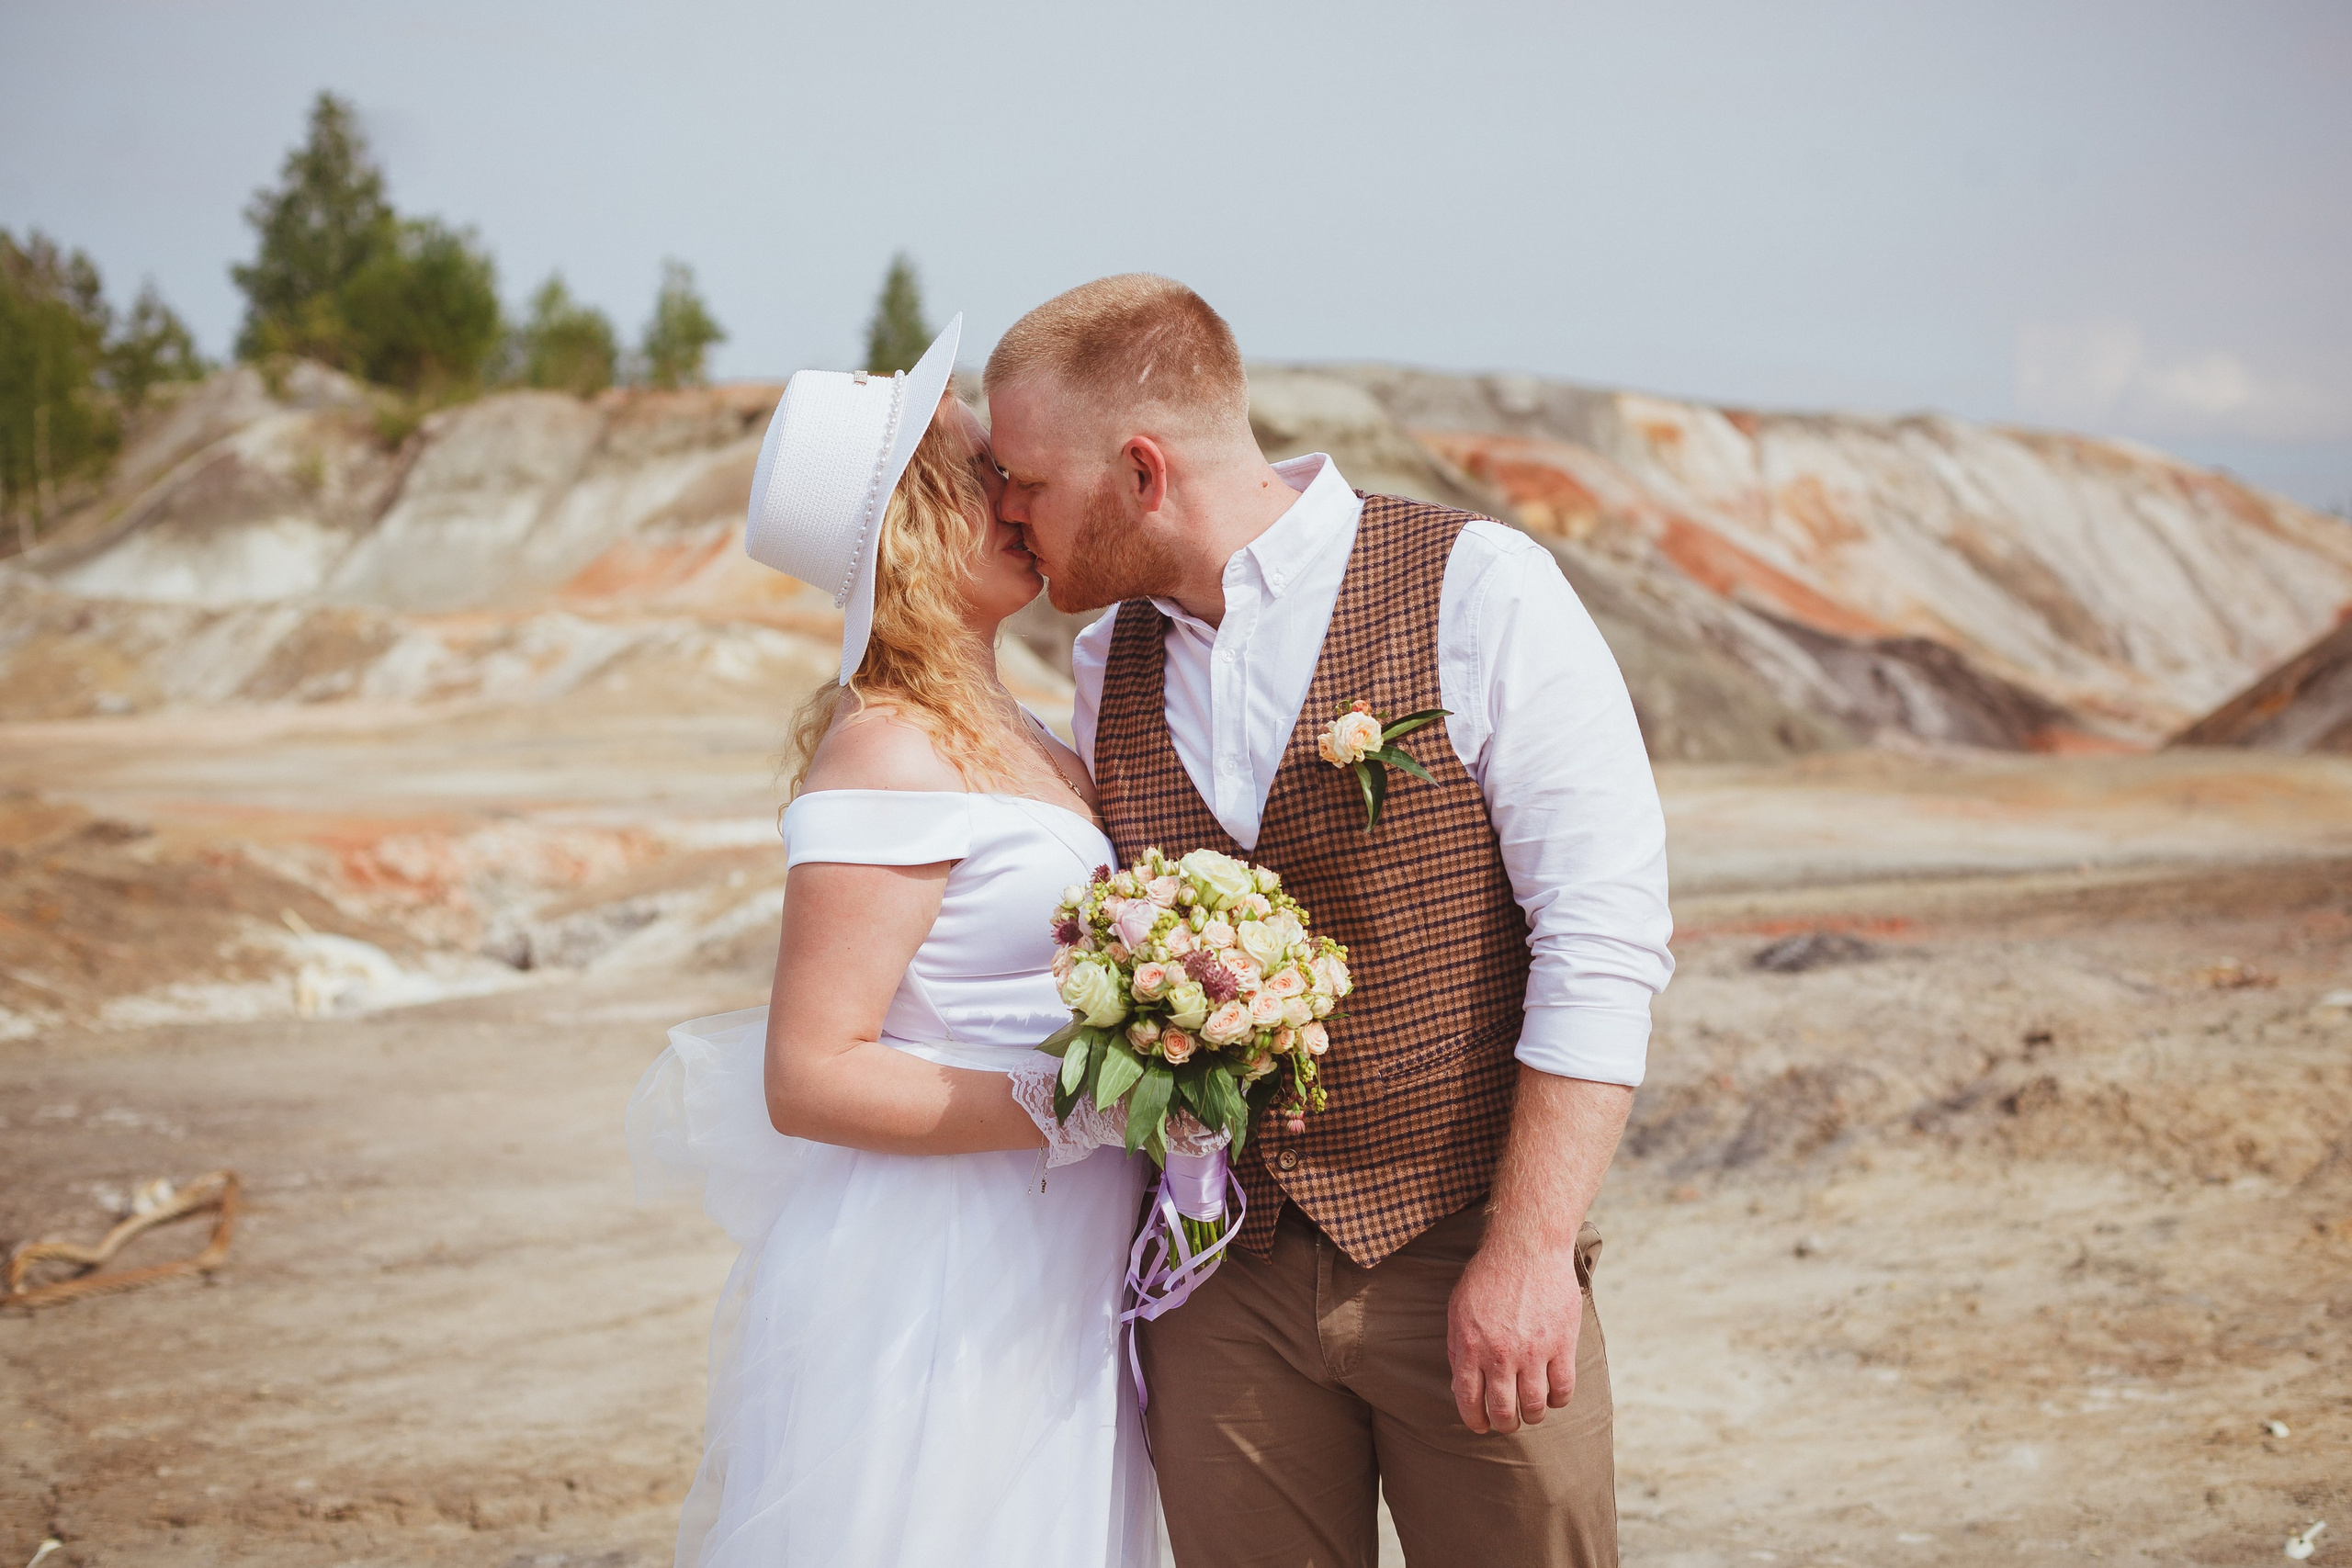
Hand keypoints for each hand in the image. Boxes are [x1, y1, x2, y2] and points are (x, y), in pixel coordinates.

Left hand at [1445, 1234, 1581, 1434]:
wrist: (1527, 1247)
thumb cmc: (1489, 1276)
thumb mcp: (1458, 1308)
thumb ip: (1457, 1347)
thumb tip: (1460, 1384)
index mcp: (1471, 1346)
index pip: (1469, 1400)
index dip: (1475, 1420)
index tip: (1480, 1426)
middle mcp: (1501, 1355)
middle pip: (1503, 1411)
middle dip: (1504, 1424)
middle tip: (1507, 1421)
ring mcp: (1534, 1352)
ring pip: (1534, 1407)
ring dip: (1531, 1415)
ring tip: (1530, 1410)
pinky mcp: (1562, 1345)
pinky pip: (1563, 1390)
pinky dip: (1557, 1400)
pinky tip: (1552, 1394)